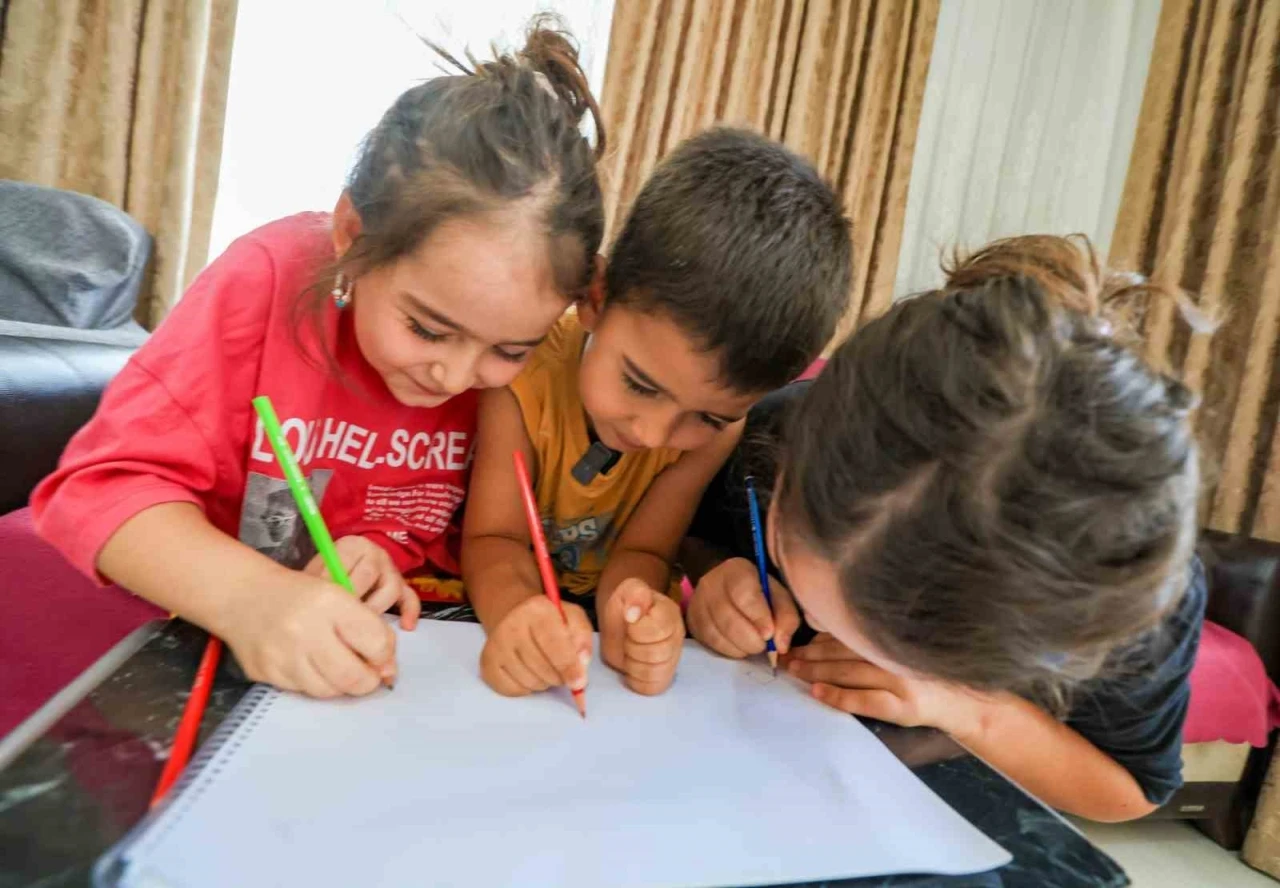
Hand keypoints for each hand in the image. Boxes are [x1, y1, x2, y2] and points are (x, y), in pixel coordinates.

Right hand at [224, 570, 399, 697]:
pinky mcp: (266, 673)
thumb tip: (388, 669)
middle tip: (368, 675)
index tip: (383, 658)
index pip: (376, 642)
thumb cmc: (301, 596)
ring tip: (337, 666)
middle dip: (368, 681)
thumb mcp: (340, 596)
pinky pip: (303, 691)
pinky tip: (311, 666)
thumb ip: (368, 628)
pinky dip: (315, 683)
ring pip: (329, 690)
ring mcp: (282, 654)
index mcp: (330, 602)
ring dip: (341, 684)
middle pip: (353, 676)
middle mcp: (304, 629)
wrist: (245, 596)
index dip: (386, 656)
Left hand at [304, 535, 419, 630]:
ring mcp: (391, 570)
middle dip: (353, 600)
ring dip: (375, 609)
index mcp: (352, 545)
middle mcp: (375, 553)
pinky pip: (411, 598)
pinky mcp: (403, 586)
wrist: (347, 569)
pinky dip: (410, 612)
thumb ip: (319, 583)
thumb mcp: (318, 573)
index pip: (344, 563)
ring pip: (391, 588)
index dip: (332, 587)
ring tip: (360, 626)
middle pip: (369, 575)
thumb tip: (316, 605)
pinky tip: (405, 626)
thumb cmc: (328, 574)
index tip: (321, 606)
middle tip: (338, 619)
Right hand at [479, 595, 592, 696]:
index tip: (579, 683)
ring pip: (529, 682)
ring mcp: (496, 646)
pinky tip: (529, 672)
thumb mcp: (572, 617)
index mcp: (536, 610)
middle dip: (559, 677)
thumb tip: (581, 663)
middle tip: (563, 670)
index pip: (553, 643)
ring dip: (545, 682)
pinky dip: (527, 688)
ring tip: (546, 667)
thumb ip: (582, 637)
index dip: (568, 666)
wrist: (514, 614)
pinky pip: (513, 690)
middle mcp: (511, 626)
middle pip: (542, 668)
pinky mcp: (487, 663)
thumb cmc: (549, 619)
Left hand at [601, 578, 685, 694]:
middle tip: (628, 639)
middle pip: (656, 654)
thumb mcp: (626, 591)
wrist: (621, 622)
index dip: (636, 629)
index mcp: (670, 614)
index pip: (657, 630)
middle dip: (633, 647)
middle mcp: (677, 637)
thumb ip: (634, 594)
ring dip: (633, 664)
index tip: (629, 622)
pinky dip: (637, 680)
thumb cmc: (625, 606)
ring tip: (630, 652)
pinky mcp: (664, 678)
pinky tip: (633, 667)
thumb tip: (634, 614)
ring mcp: (673, 659)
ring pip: (654, 673)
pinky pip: (652, 687)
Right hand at [686, 558, 799, 658]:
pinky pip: (709, 643)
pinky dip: (728, 650)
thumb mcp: (779, 597)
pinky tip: (739, 646)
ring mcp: (697, 603)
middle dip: (750, 639)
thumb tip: (781, 646)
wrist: (729, 588)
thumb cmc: (759, 592)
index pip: (743, 594)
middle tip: (764, 646)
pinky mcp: (692, 621)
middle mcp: (711, 583)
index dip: (757, 617)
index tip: (768, 634)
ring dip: (740, 647)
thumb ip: (786, 617)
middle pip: (727, 618)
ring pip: (716, 634)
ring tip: (753, 645)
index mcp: (736, 570)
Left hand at [783, 633, 989, 734]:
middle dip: (809, 656)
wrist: (963, 704)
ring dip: (816, 672)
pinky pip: (865, 701)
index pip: (846, 637)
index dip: (816, 640)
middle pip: (843, 653)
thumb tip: (823, 636)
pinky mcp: (903, 707)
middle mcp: (894, 656)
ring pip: (849, 673)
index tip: (793, 643)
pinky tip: (818, 694)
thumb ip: (868, 643)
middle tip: (784, 658)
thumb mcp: (898, 653)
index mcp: (891, 640)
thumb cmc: (924, 676)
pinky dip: (839, 696)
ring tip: (793, 672)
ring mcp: (900, 681)